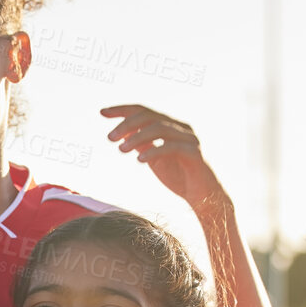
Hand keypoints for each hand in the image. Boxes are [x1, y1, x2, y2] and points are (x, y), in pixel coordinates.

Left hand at [100, 104, 229, 213]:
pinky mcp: (195, 153)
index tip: (102, 113)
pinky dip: (154, 151)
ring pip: (160, 128)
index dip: (122, 110)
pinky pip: (172, 147)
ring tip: (121, 149)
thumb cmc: (179, 176)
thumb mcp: (154, 159)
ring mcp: (189, 138)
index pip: (144, 111)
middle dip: (127, 124)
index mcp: (171, 126)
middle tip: (109, 137)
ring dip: (137, 136)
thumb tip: (123, 134)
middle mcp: (181, 127)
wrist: (203, 196)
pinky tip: (139, 160)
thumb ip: (142, 144)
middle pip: (150, 116)